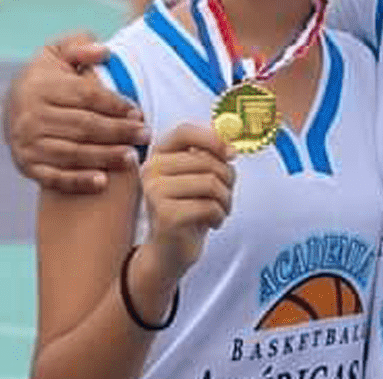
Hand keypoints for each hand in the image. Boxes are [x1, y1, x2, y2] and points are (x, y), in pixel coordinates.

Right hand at [4, 31, 147, 192]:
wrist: (14, 105)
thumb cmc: (49, 76)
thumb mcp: (59, 52)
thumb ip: (80, 45)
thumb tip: (102, 52)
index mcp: (41, 86)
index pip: (85, 96)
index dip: (114, 104)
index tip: (138, 111)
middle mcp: (30, 116)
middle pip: (83, 126)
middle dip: (118, 132)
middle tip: (145, 135)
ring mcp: (27, 143)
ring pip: (72, 153)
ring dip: (105, 157)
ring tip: (132, 158)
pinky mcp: (26, 165)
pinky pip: (54, 177)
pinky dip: (78, 181)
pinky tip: (102, 182)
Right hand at [140, 124, 235, 277]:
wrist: (170, 251)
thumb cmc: (188, 209)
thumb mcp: (198, 177)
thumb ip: (211, 156)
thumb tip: (231, 144)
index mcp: (159, 155)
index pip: (185, 131)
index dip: (213, 138)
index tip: (232, 153)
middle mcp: (151, 170)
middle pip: (206, 160)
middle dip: (227, 179)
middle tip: (226, 194)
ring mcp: (155, 192)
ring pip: (211, 183)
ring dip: (226, 199)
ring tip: (220, 209)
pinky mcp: (165, 215)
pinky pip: (209, 206)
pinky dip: (220, 215)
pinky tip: (212, 222)